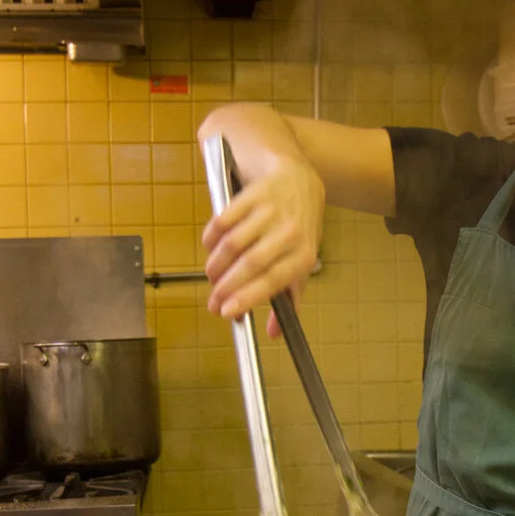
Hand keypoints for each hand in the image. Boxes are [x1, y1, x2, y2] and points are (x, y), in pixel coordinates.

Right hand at [202, 159, 324, 335]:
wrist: (299, 180)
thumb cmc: (299, 229)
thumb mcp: (301, 262)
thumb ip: (288, 298)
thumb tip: (273, 334)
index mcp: (304, 254)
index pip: (273, 280)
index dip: (247, 298)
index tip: (227, 312)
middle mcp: (290, 232)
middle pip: (250, 264)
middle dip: (225, 287)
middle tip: (212, 302)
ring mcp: (271, 211)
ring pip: (232, 244)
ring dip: (216, 265)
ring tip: (211, 277)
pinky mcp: (253, 195)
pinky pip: (223, 221)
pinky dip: (211, 239)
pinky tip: (210, 248)